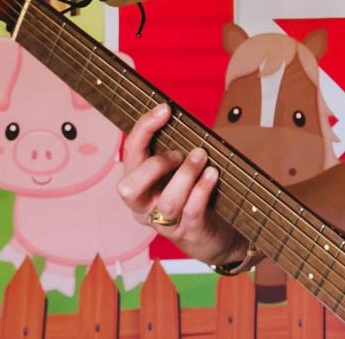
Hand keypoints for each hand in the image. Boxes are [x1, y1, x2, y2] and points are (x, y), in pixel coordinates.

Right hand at [117, 103, 246, 264]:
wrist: (215, 235)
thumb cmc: (194, 195)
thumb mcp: (179, 170)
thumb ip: (174, 149)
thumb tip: (178, 115)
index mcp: (139, 185)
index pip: (130, 154)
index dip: (143, 129)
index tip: (164, 109)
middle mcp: (145, 206)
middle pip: (129, 188)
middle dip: (155, 164)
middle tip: (180, 153)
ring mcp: (166, 223)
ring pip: (167, 201)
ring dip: (186, 174)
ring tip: (202, 157)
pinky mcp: (189, 232)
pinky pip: (191, 211)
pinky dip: (202, 189)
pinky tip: (213, 175)